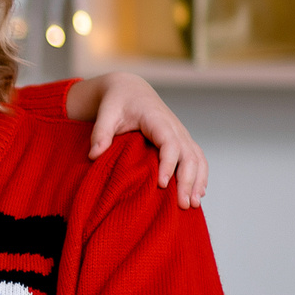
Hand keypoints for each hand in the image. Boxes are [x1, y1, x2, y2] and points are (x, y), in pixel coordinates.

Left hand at [76, 72, 207, 208]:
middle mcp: (174, 127)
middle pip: (189, 155)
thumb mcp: (106, 113)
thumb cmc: (117, 102)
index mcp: (157, 119)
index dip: (168, 164)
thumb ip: (100, 132)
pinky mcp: (182, 140)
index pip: (170, 143)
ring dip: (198, 181)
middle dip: (188, 180)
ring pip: (197, 158)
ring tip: (193, 204)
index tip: (163, 185)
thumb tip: (93, 155)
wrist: (131, 90)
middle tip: (182, 204)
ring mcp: (181, 134)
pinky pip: (197, 158)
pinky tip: (198, 193)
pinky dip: (200, 175)